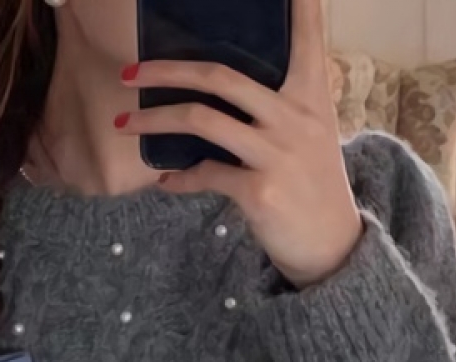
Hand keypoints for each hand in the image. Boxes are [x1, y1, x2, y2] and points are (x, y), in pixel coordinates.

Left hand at [118, 0, 361, 287]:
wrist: (330, 244)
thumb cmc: (311, 184)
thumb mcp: (309, 133)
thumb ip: (278, 104)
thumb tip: (221, 90)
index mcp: (311, 93)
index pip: (306, 34)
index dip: (297, 2)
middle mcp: (295, 115)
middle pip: (221, 75)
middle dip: (167, 70)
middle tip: (129, 72)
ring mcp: (277, 152)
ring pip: (202, 120)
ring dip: (155, 121)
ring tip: (125, 124)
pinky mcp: (260, 191)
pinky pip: (205, 174)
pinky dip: (178, 178)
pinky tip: (165, 182)